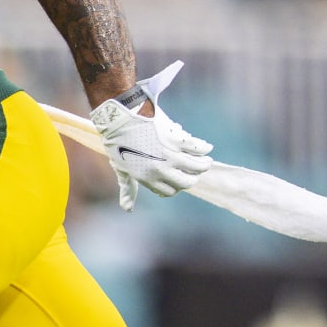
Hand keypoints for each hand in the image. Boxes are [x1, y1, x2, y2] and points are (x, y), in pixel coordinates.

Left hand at [90, 61, 212, 210]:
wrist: (121, 117)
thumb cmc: (118, 142)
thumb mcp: (122, 168)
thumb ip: (128, 189)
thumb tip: (128, 209)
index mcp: (147, 178)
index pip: (170, 191)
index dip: (177, 187)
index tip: (181, 179)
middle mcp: (160, 170)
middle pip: (186, 182)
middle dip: (193, 177)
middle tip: (198, 170)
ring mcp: (169, 155)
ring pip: (196, 166)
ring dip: (204, 164)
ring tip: (207, 160)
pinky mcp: (176, 140)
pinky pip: (197, 148)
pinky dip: (204, 148)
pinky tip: (206, 147)